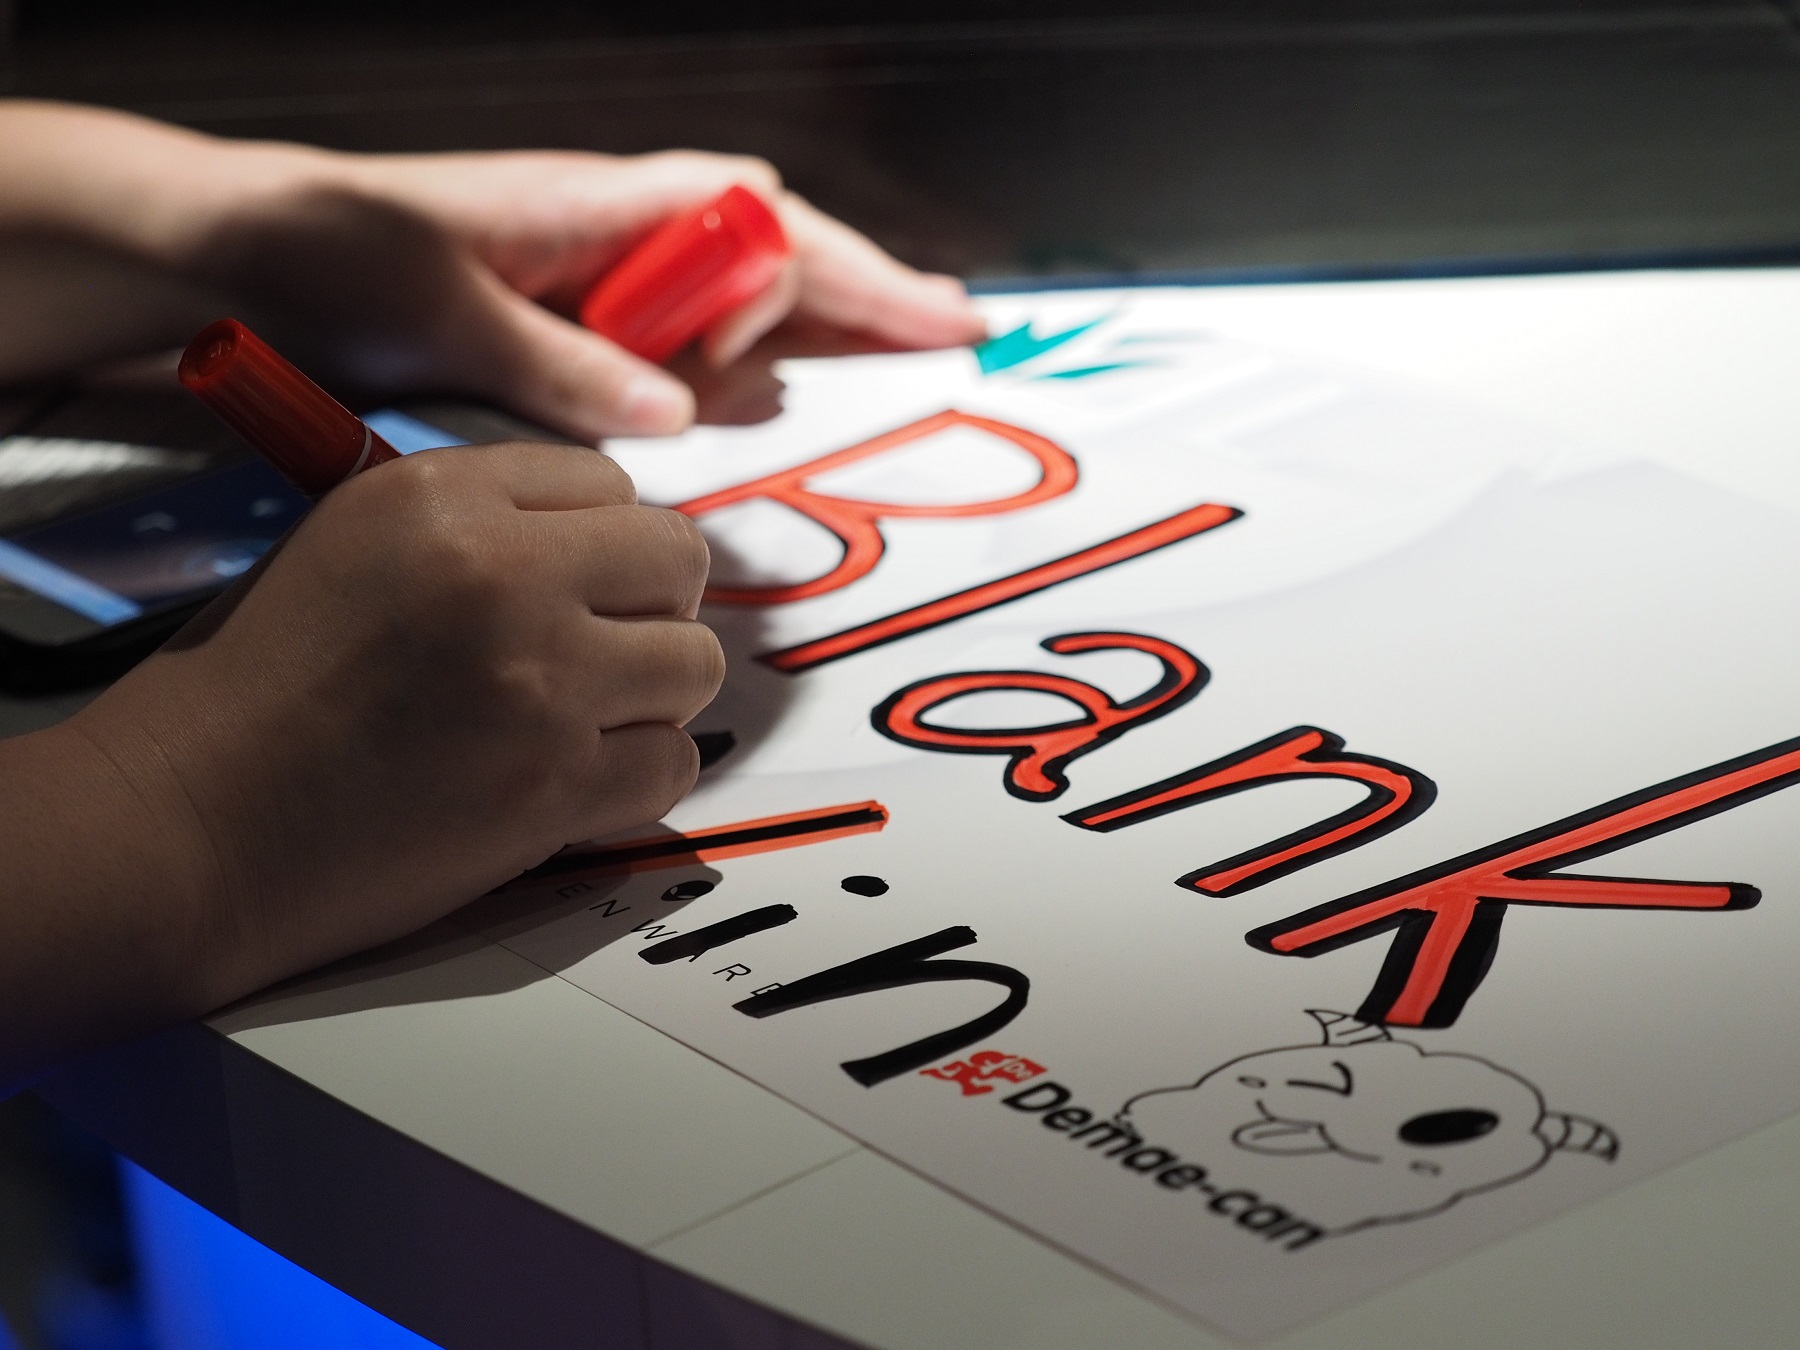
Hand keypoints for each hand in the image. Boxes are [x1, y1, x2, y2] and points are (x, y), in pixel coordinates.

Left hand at [0, 102, 986, 438]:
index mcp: (600, 206)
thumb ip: (560, 362)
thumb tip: (679, 418)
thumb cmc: (331, 247)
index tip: (892, 329)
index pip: (754, 221)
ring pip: (744, 299)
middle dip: (872, 288)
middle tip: (962, 329)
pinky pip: (687, 347)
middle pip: (777, 250)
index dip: (830, 278)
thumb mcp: (436, 306)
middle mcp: (621, 237)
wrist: (242, 252)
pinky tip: (781, 398)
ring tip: (912, 353)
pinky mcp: (579, 329)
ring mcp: (606, 283)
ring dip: (824, 329)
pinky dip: (750, 367)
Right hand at [0, 442, 720, 1075]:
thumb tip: (599, 544)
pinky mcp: (553, 783)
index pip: (608, 483)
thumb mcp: (351, 547)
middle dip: (651, 608)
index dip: (604, 543)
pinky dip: (636, 781)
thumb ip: (478, 528)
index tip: (583, 585)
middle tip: (601, 652)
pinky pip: (673, 765)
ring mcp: (537, 680)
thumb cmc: (250, 694)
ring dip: (651, 698)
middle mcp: (500, 572)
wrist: (185, 823)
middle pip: (676, 559)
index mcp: (439, 496)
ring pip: (692, 665)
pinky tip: (569, 785)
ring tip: (577, 722)